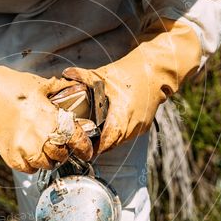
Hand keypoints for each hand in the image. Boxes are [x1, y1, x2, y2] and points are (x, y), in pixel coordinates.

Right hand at [0, 34, 92, 172]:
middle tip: (62, 145)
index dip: (84, 148)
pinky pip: (28, 169)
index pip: (77, 141)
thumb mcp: (40, 84)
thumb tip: (77, 89)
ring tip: (45, 148)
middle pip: (62, 156)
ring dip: (49, 159)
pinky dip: (32, 164)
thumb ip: (61, 90)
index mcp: (51, 118)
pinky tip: (30, 152)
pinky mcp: (10, 156)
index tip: (86, 150)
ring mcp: (24, 149)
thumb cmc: (9, 85)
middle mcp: (40, 137)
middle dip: (64, 151)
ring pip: (46, 165)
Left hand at [62, 18, 202, 154]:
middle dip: (100, 145)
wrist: (155, 71)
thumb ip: (83, 76)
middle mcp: (133, 124)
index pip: (108, 141)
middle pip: (113, 144)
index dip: (96, 147)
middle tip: (86, 144)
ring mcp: (140, 126)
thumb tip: (65, 74)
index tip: (85, 148)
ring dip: (109, 141)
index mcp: (122, 114)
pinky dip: (118, 135)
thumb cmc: (131, 72)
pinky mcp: (144, 125)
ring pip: (121, 141)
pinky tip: (109, 129)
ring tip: (95, 138)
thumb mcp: (104, 74)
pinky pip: (128, 135)